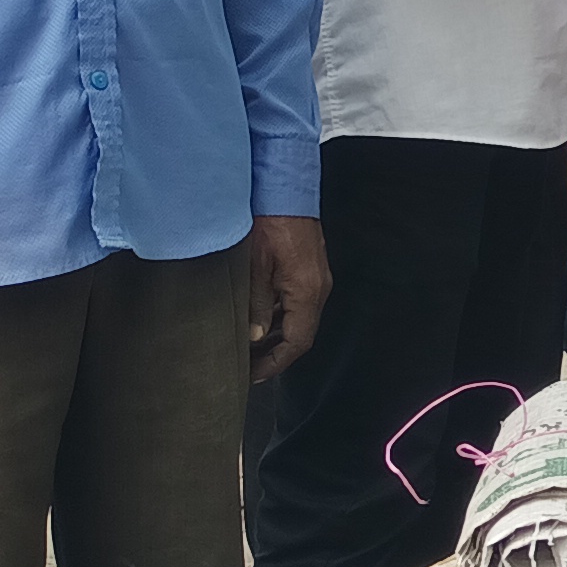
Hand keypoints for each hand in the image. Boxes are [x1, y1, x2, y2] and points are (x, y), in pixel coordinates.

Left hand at [246, 215, 329, 382]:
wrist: (285, 191)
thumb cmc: (270, 223)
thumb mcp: (255, 268)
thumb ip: (256, 305)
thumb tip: (256, 335)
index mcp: (306, 292)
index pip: (297, 342)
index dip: (275, 363)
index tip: (254, 375)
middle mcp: (318, 288)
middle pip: (301, 334)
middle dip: (275, 354)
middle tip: (249, 366)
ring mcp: (316, 278)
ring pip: (299, 319)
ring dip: (278, 336)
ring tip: (251, 347)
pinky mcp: (310, 269)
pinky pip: (298, 302)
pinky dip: (281, 317)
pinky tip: (260, 319)